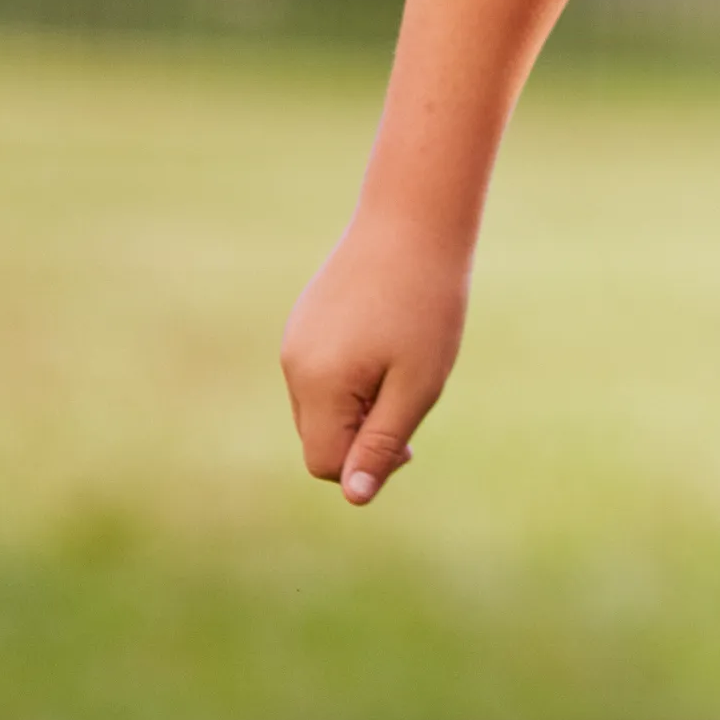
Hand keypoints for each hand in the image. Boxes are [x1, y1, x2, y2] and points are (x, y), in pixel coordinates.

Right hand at [279, 216, 471, 505]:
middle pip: (320, 437)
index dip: (366, 467)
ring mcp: (295, 341)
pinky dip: (352, 378)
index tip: (408, 442)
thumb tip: (353, 497)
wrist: (414, 222)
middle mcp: (294, 365)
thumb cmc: (426, 306)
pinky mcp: (305, 321)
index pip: (325, 462)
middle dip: (363, 436)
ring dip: (359, 406)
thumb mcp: (416, 385)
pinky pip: (321, 374)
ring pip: (321, 407)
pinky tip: (388, 342)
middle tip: (412, 399)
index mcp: (318, 385)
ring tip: (403, 364)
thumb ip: (380, 443)